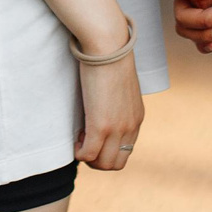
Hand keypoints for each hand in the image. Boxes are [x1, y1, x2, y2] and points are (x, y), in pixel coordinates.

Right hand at [75, 50, 144, 171]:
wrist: (108, 46)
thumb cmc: (110, 59)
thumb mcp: (119, 85)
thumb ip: (116, 101)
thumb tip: (103, 104)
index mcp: (136, 117)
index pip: (125, 152)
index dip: (107, 150)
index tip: (94, 135)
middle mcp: (130, 126)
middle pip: (116, 164)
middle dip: (98, 159)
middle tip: (85, 141)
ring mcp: (117, 128)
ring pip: (103, 164)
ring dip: (89, 157)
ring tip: (80, 138)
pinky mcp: (101, 125)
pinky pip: (88, 154)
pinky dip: (79, 152)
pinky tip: (75, 138)